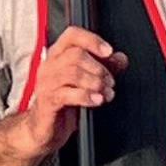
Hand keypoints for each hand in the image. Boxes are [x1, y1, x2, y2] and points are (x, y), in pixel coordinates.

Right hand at [15, 27, 128, 157]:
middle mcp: (49, 66)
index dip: (92, 40)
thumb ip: (105, 67)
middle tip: (110, 82)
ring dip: (95, 83)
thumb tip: (121, 58)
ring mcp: (46, 83)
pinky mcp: (47, 101)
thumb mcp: (87, 82)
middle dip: (99, 68)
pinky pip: (67, 94)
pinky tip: (97, 100)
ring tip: (106, 93)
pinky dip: (86, 96)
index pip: (72, 35)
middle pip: (76, 54)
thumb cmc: (63, 103)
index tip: (109, 52)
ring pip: (72, 72)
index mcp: (58, 55)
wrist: (44, 130)